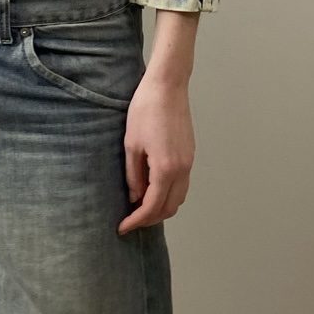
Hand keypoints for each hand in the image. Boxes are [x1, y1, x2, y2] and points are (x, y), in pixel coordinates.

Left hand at [117, 70, 194, 233]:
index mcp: (166, 168)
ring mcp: (189, 162)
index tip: (122, 227)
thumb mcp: (132, 144)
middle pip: (170, 208)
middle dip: (150, 218)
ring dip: (162, 207)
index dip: (136, 220)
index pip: (152, 207)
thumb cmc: (145, 109)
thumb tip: (135, 197)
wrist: (168, 85)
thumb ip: (134, 175)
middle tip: (130, 219)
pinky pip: (182, 184)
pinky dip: (169, 193)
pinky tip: (153, 187)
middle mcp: (182, 169)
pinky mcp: (190, 153)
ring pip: (179, 197)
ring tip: (140, 206)